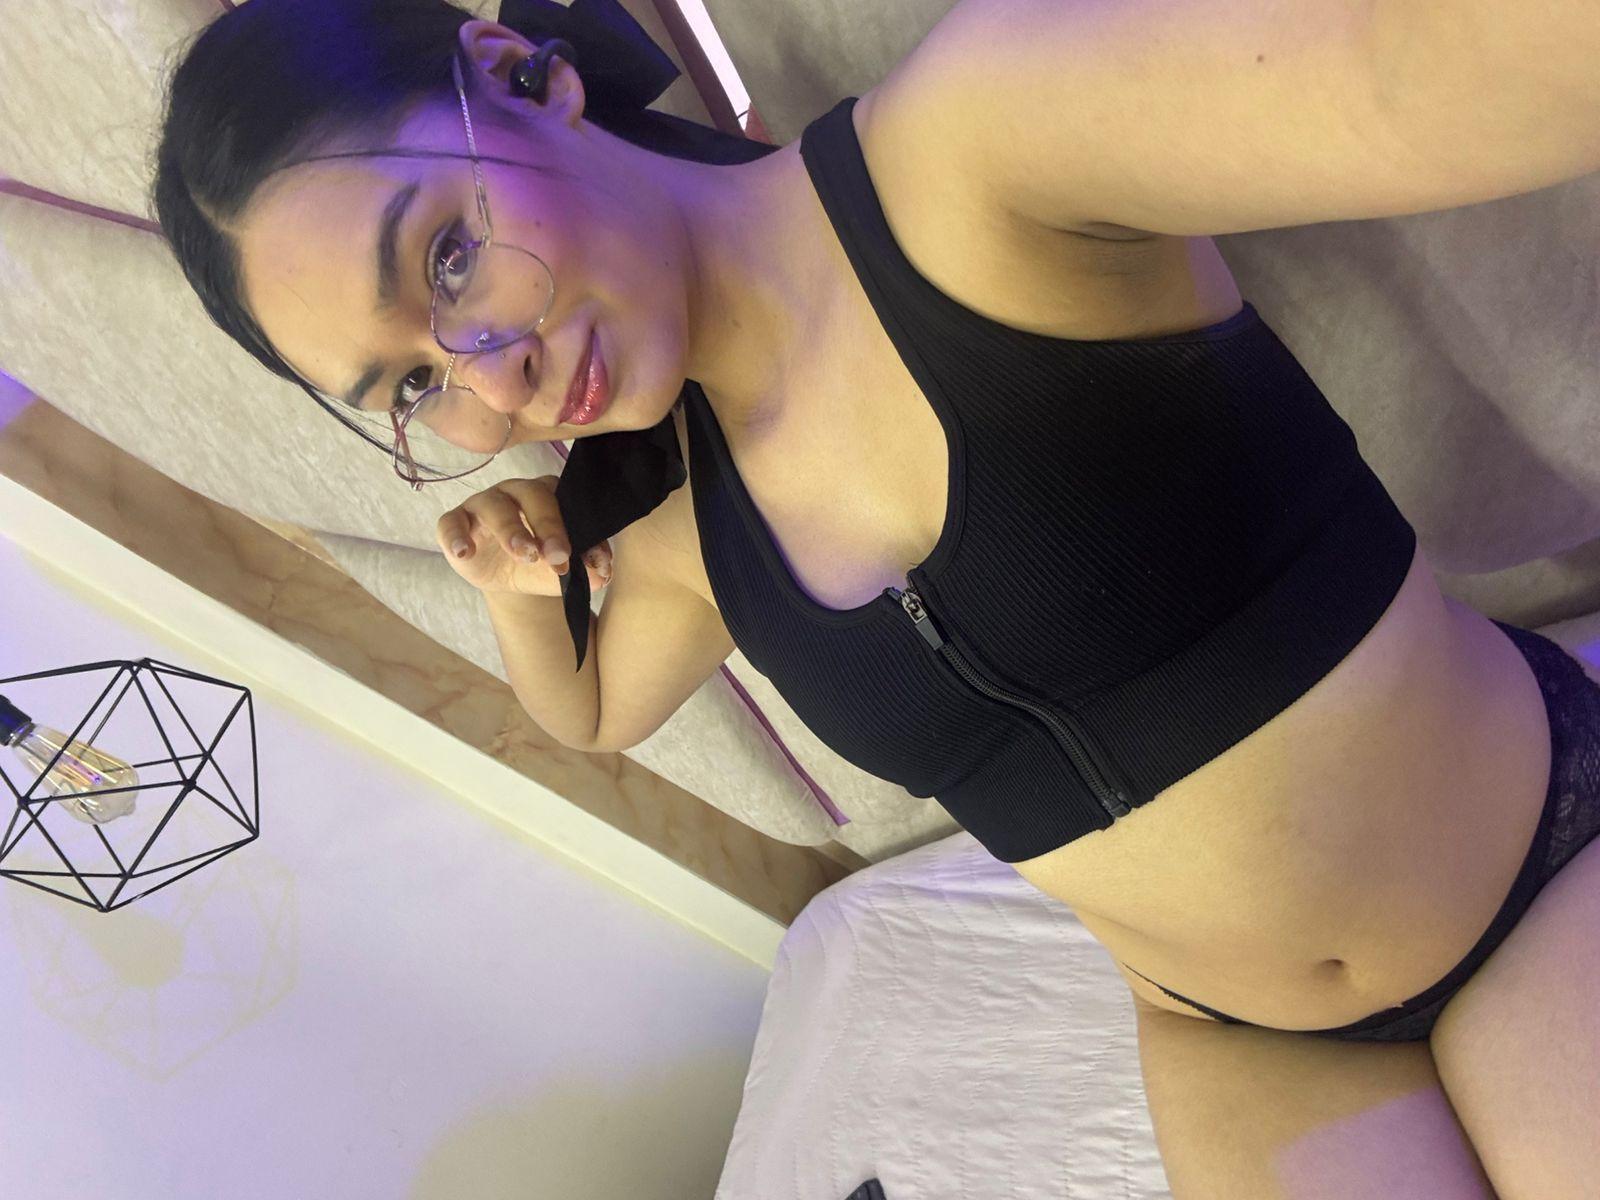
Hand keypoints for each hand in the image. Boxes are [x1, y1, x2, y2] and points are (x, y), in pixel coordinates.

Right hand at [435, 475, 613, 597]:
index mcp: (548, 495)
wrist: (508, 577)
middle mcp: (517, 492)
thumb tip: (602, 576)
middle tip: (558, 556)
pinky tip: (465, 554)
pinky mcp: (455, 520)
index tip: (581, 560)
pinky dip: (456, 536)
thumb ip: (581, 570)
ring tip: (524, 554)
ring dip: (510, 529)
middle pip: (532, 495)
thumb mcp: (558, 572)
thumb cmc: (538, 564)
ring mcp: (484, 503)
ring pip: (495, 505)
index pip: (565, 501)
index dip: (574, 529)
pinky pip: (451, 522)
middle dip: (548, 525)